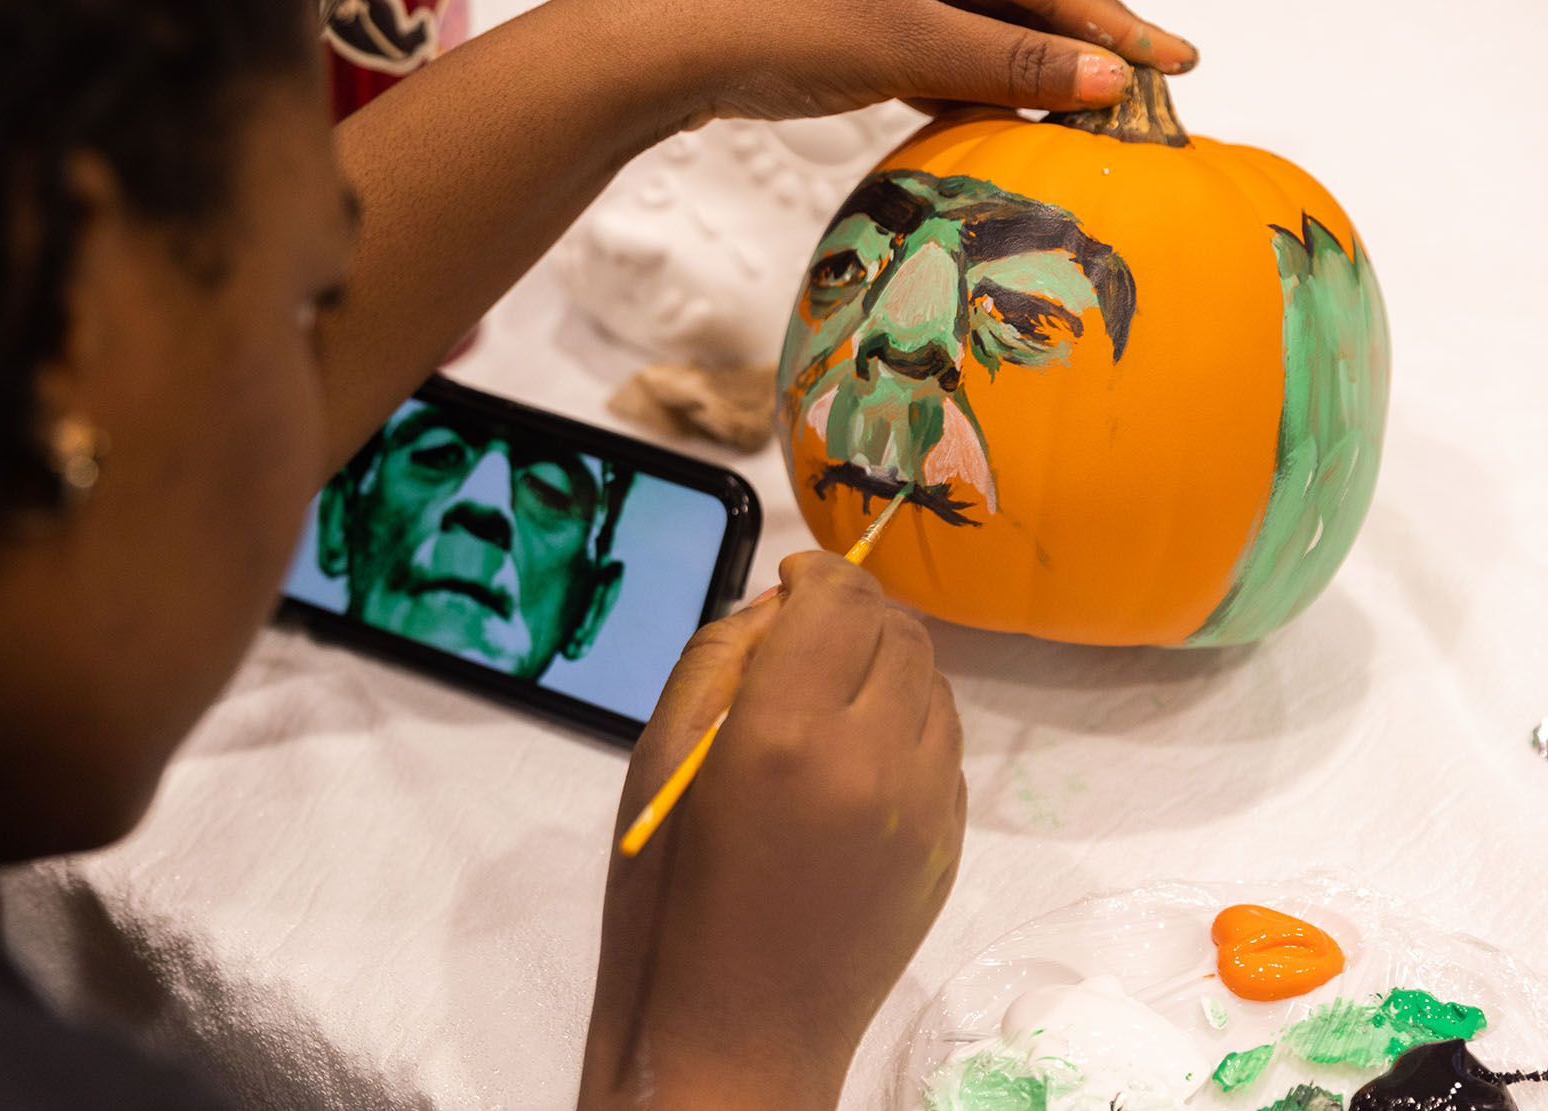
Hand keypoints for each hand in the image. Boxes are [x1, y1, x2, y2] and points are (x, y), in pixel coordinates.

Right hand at [577, 552, 966, 1110]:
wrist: (733, 1035)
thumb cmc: (668, 898)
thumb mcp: (658, 758)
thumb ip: (719, 658)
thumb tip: (779, 605)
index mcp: (784, 733)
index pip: (839, 600)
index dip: (819, 571)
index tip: (793, 574)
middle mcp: (871, 761)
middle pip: (900, 632)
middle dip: (855, 612)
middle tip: (809, 625)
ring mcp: (924, 810)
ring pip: (935, 685)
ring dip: (889, 664)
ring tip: (832, 689)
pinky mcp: (948, 848)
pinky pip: (946, 748)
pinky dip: (909, 724)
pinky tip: (856, 753)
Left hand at [646, 0, 1196, 125]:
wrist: (661, 45)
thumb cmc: (776, 24)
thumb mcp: (910, 48)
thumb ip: (1012, 64)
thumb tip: (1108, 79)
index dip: (1116, 25)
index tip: (1178, 63)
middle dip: (1068, 50)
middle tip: (1134, 103)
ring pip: (971, 20)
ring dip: (1012, 71)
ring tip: (1070, 124)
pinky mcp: (846, 3)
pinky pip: (928, 39)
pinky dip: (959, 78)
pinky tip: (985, 118)